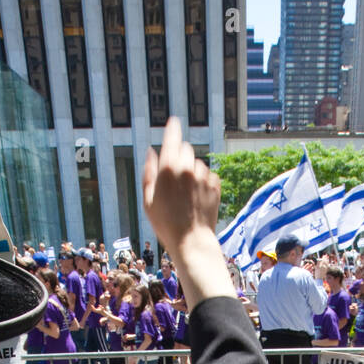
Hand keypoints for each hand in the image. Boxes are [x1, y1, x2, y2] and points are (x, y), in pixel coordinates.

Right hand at [142, 118, 234, 310]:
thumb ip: (148, 173)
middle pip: (185, 149)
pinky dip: (203, 183)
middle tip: (175, 178)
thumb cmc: (166, 224)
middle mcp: (187, 167)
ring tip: (186, 196)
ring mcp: (203, 176)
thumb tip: (151, 153)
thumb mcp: (148, 200)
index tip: (173, 122)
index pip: (172, 137)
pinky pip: (208, 176)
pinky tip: (197, 200)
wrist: (192, 242)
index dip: (172, 128)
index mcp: (168, 168)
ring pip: (197, 163)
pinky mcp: (215, 185)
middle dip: (180, 157)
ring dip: (192, 173)